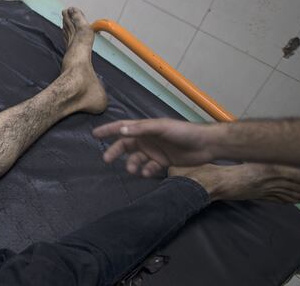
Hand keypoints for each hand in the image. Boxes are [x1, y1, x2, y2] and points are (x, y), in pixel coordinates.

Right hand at [92, 118, 215, 176]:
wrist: (205, 145)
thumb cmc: (182, 132)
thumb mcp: (161, 127)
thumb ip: (141, 129)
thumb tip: (121, 132)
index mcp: (145, 128)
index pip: (122, 127)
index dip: (108, 130)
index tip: (95, 134)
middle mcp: (147, 139)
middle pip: (125, 145)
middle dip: (115, 151)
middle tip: (106, 159)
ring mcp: (154, 150)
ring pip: (136, 158)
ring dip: (132, 164)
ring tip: (133, 170)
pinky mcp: (163, 161)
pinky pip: (149, 167)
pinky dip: (146, 171)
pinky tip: (148, 173)